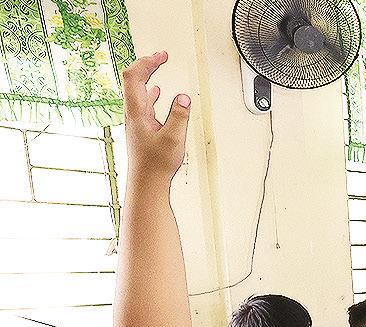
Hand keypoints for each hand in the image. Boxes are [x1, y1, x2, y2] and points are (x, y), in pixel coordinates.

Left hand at [121, 52, 191, 183]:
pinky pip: (142, 102)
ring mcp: (136, 119)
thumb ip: (179, 115)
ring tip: (156, 66)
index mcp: (137, 111)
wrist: (146, 182)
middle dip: (146, 64)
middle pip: (132, 79)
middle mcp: (133, 113)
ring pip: (137, 89)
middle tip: (160, 56)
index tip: (161, 56)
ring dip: (146, 75)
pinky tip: (156, 92)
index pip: (135, 77)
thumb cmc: (156, 164)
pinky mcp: (141, 126)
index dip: (147, 62)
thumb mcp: (173, 138)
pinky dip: (149, 91)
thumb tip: (182, 97)